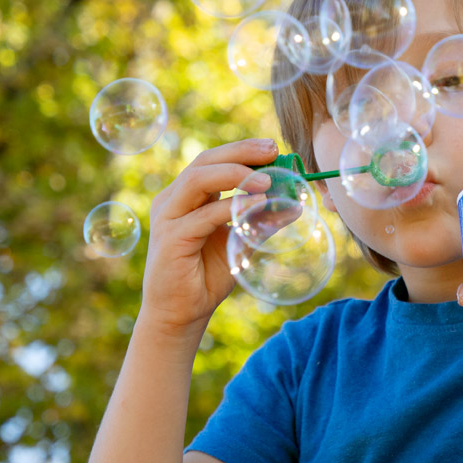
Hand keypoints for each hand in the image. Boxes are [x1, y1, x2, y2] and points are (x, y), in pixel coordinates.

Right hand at [139, 137, 278, 335]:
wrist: (180, 315)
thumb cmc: (205, 277)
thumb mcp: (240, 244)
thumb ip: (261, 223)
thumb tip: (294, 205)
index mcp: (185, 197)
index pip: (212, 161)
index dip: (241, 150)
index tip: (272, 147)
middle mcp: (172, 201)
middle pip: (204, 162)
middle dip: (240, 152)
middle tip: (271, 150)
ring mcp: (168, 218)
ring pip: (198, 179)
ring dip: (235, 174)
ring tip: (267, 179)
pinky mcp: (171, 239)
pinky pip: (204, 215)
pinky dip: (231, 207)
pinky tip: (256, 204)